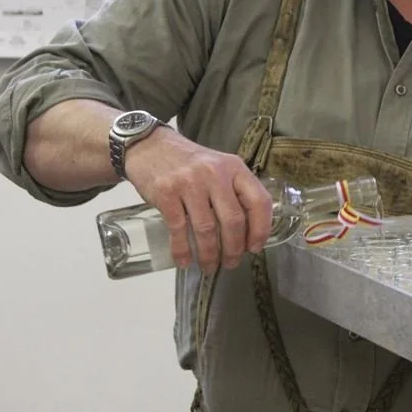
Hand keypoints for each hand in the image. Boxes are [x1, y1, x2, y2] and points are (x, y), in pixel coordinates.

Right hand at [123, 127, 273, 272]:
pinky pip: (178, 229)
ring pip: (207, 229)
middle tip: (231, 263)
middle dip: (234, 249)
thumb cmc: (189, 163)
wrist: (151, 146)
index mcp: (234, 167)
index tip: (255, 247)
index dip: (261, 229)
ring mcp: (189, 182)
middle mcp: (215, 173)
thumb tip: (248, 231)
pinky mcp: (166, 192)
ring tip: (210, 266)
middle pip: (233, 220)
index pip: (259, 201)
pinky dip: (182, 250)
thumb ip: (234, 191)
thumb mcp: (219, 167)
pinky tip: (184, 261)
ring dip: (210, 254)